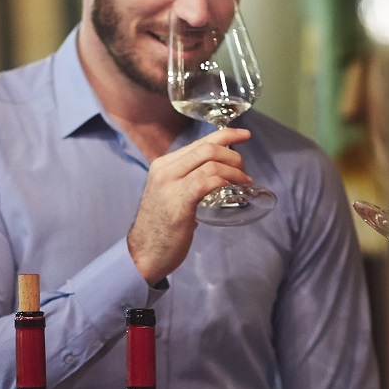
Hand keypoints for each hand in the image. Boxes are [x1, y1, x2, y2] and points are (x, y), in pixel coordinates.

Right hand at [127, 130, 253, 283]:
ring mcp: (170, 185)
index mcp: (163, 165)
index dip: (225, 135)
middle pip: (207, 148)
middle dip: (233, 155)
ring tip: (244, 182)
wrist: (144, 253)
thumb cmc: (162, 228)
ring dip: (234, 171)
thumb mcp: (171, 194)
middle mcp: (165, 170)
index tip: (245, 135)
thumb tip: (215, 175)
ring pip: (210, 163)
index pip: (198, 142)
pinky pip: (207, 181)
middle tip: (244, 171)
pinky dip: (226, 181)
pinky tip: (235, 188)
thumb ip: (187, 181)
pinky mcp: (178, 203)